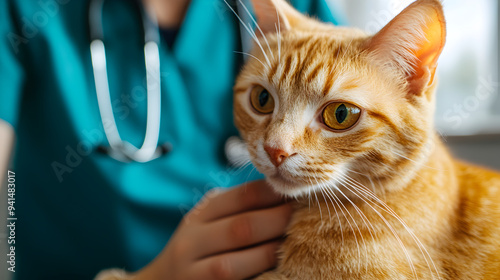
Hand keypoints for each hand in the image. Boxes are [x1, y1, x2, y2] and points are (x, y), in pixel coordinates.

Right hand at [133, 180, 291, 279]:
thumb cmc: (200, 246)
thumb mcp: (211, 220)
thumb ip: (238, 208)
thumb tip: (285, 194)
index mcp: (200, 214)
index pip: (241, 197)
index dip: (274, 194)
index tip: (299, 191)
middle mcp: (191, 241)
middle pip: (241, 228)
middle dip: (278, 222)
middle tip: (305, 216)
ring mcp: (191, 272)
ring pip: (233, 264)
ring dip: (270, 254)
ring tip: (297, 245)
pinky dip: (255, 278)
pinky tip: (276, 272)